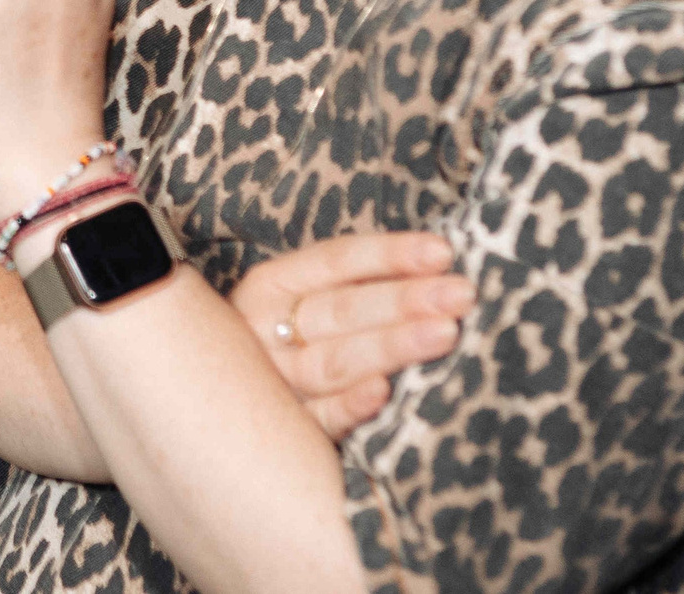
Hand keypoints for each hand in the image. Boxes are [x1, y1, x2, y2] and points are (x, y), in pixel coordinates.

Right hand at [229, 232, 473, 440]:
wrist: (222, 403)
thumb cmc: (286, 341)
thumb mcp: (301, 300)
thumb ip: (355, 285)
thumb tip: (439, 263)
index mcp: (272, 285)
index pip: (334, 260)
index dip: (389, 254)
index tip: (443, 253)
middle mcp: (264, 328)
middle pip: (340, 310)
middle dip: (404, 299)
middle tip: (460, 294)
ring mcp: (272, 381)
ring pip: (335, 361)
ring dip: (391, 345)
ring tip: (444, 334)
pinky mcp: (285, 431)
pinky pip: (321, 417)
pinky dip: (351, 404)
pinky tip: (384, 392)